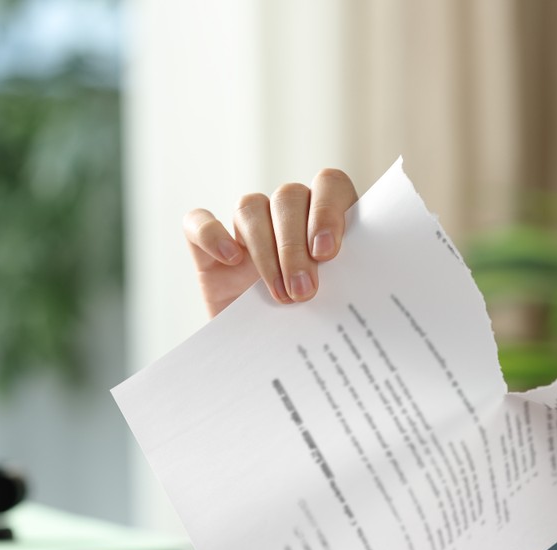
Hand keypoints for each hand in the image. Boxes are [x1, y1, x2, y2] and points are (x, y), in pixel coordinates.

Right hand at [182, 169, 358, 316]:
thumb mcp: (336, 304)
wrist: (270, 358)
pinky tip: (231, 260)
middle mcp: (287, 216)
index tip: (327, 252)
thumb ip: (348, 281)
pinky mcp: (208, 248)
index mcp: (326, 219)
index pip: (329, 184)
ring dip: (264, 248)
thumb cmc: (312, 328)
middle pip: (288, 197)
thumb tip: (358, 282)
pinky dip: (212, 235)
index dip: (327, 210)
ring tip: (280, 294)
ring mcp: (246, 229)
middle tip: (304, 290)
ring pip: (251, 207)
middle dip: (295, 245)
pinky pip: (198, 222)